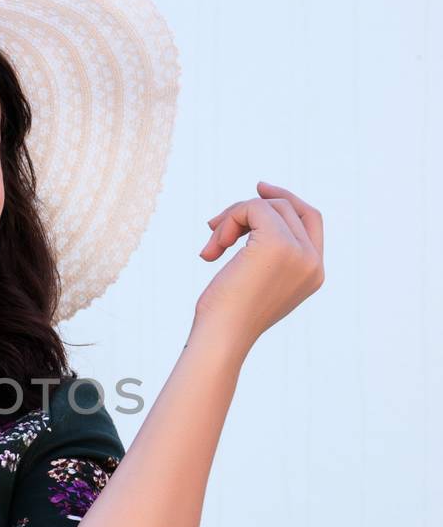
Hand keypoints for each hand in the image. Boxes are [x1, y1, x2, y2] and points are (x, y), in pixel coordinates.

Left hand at [193, 179, 324, 351]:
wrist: (222, 337)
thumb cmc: (228, 316)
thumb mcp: (255, 281)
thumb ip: (266, 253)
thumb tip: (251, 214)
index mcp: (314, 272)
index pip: (311, 219)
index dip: (287, 199)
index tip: (259, 189)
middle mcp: (313, 261)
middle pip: (285, 208)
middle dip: (244, 212)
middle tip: (213, 226)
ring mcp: (298, 251)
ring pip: (268, 206)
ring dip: (231, 219)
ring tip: (211, 248)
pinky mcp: (276, 242)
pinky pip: (252, 208)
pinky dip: (228, 221)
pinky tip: (213, 250)